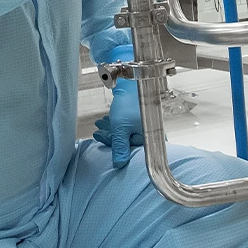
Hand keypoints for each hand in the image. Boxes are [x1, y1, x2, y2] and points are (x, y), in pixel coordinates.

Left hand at [93, 47, 143, 167]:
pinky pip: (127, 127)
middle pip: (128, 142)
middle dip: (111, 138)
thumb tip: (119, 165)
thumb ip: (120, 147)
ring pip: (126, 134)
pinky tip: (106, 122)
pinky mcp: (140, 119)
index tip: (102, 141)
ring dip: (112, 131)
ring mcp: (145, 126)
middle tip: (98, 133)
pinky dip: (116, 126)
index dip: (114, 146)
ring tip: (100, 126)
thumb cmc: (128, 104)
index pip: (130, 151)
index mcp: (148, 139)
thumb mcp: (120, 128)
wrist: (129, 83)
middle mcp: (149, 134)